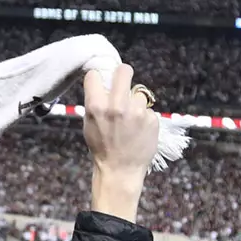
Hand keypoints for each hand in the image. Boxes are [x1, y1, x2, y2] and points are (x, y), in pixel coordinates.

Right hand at [81, 65, 159, 220]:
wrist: (120, 170)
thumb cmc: (102, 148)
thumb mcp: (89, 124)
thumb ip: (96, 103)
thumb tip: (104, 85)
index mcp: (96, 106)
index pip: (95, 74)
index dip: (98, 78)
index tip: (102, 83)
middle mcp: (117, 105)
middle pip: (124, 70)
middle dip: (123, 74)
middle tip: (123, 83)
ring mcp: (137, 111)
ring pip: (139, 93)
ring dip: (135, 103)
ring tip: (131, 120)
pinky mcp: (151, 119)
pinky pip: (148, 110)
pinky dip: (144, 118)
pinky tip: (139, 130)